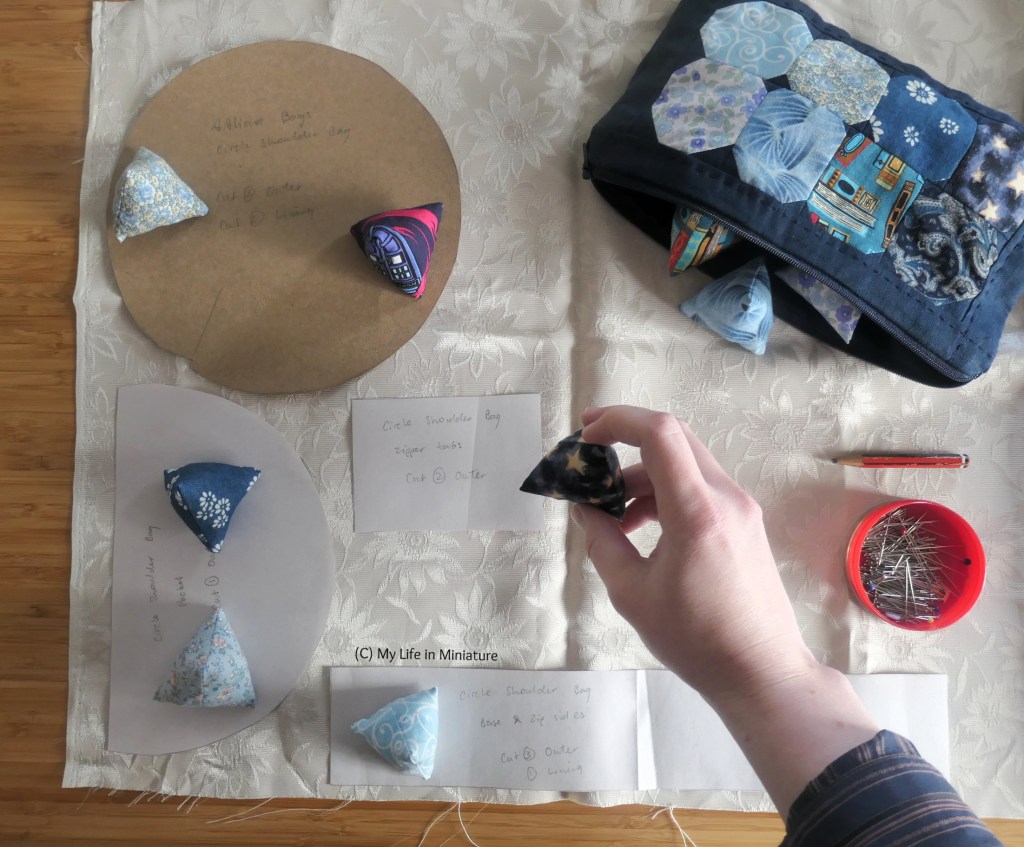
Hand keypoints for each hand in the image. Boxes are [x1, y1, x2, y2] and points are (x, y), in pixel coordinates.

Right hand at [572, 406, 878, 816]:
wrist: (762, 672)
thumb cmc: (696, 639)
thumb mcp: (632, 593)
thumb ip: (602, 542)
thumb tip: (584, 509)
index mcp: (697, 511)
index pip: (660, 433)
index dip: (618, 422)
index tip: (586, 437)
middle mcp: (725, 498)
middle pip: (674, 438)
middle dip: (627, 438)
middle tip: (589, 455)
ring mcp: (741, 508)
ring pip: (686, 463)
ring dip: (643, 474)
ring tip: (610, 513)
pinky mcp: (744, 523)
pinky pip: (699, 488)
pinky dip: (664, 493)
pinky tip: (640, 528)